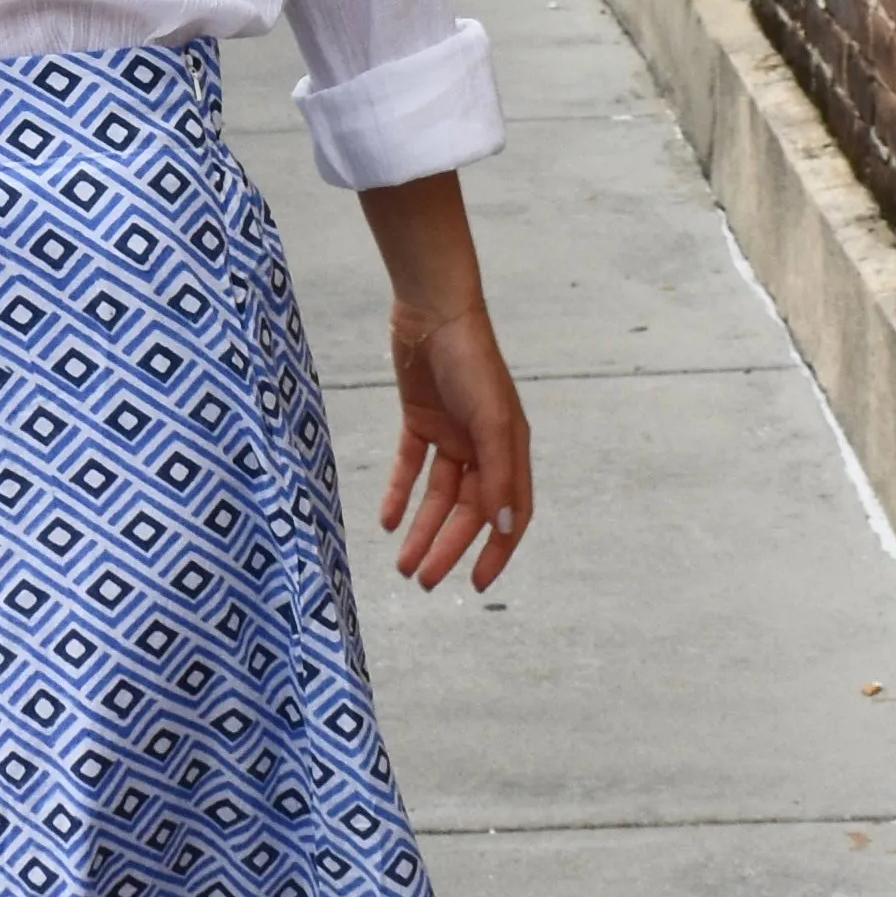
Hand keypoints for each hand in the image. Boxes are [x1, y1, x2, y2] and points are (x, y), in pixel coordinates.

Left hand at [379, 297, 531, 593]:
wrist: (432, 310)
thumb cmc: (471, 361)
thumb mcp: (489, 421)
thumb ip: (498, 474)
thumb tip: (505, 526)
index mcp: (509, 448)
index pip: (509, 513)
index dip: (496, 551)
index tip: (477, 585)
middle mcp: (483, 446)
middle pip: (467, 510)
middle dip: (447, 547)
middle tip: (423, 581)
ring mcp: (451, 433)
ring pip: (437, 495)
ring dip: (421, 529)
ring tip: (402, 564)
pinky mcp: (420, 420)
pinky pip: (409, 467)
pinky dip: (399, 493)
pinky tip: (386, 520)